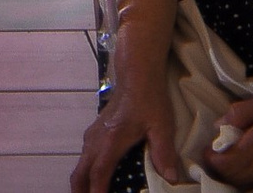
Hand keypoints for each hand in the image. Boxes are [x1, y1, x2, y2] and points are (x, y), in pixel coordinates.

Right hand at [73, 71, 184, 192]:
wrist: (136, 73)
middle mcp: (98, 137)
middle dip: (80, 190)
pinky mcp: (96, 128)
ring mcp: (95, 131)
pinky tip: (94, 173)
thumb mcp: (161, 126)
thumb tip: (171, 179)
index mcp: (112, 139)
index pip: (99, 171)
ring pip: (81, 161)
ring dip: (82, 180)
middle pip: (81, 169)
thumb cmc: (149, 98)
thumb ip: (164, 153)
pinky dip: (85, 168)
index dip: (97, 190)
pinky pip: (85, 153)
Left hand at [202, 91, 252, 185]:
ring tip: (231, 160)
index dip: (210, 159)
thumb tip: (219, 125)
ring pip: (247, 186)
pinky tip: (252, 166)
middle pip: (233, 180)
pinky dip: (251, 181)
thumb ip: (239, 115)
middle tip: (214, 154)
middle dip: (219, 169)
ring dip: (235, 177)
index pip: (223, 166)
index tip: (206, 148)